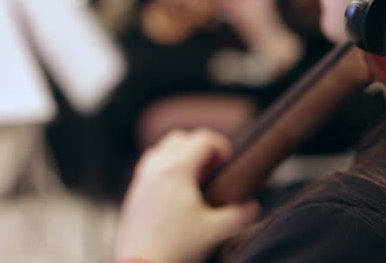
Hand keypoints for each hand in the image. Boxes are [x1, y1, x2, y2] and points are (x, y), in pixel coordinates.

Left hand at [114, 130, 258, 262]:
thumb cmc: (176, 248)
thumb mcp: (215, 232)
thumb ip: (239, 216)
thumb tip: (252, 207)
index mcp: (176, 169)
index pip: (203, 138)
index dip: (221, 146)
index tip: (229, 162)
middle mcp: (156, 166)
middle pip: (181, 137)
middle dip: (200, 147)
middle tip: (213, 169)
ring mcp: (141, 177)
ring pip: (163, 148)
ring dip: (181, 155)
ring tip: (195, 179)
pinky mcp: (133, 190)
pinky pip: (151, 164)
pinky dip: (166, 167)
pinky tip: (177, 193)